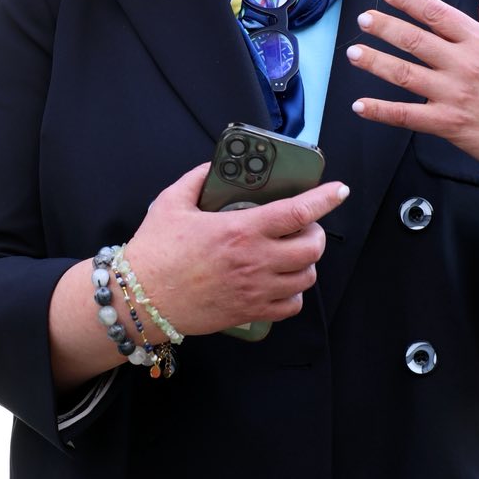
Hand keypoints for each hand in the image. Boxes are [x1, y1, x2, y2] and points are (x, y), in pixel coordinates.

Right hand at [121, 163, 349, 336]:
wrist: (140, 298)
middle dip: (315, 233)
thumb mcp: (171, 203)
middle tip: (302, 227)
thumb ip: (197, 179)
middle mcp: (255, 260)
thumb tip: (214, 166)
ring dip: (306, 263)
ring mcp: (256, 289)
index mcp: (241, 229)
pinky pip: (291, 306)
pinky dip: (293, 293)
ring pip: (306, 277)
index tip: (339, 191)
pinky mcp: (250, 312)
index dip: (325, 199)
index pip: (298, 211)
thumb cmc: (155, 251)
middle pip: (312, 247)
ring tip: (291, 254)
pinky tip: (280, 283)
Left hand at [346, 0, 478, 184]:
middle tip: (362, 18)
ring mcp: (456, 95)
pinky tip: (359, 105)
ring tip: (352, 52)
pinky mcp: (450, 125)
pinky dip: (380, 110)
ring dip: (374, 61)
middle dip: (384, 26)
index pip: (438, 13)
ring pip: (404, 73)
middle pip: (414, 39)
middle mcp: (466, 64)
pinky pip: (406, 116)